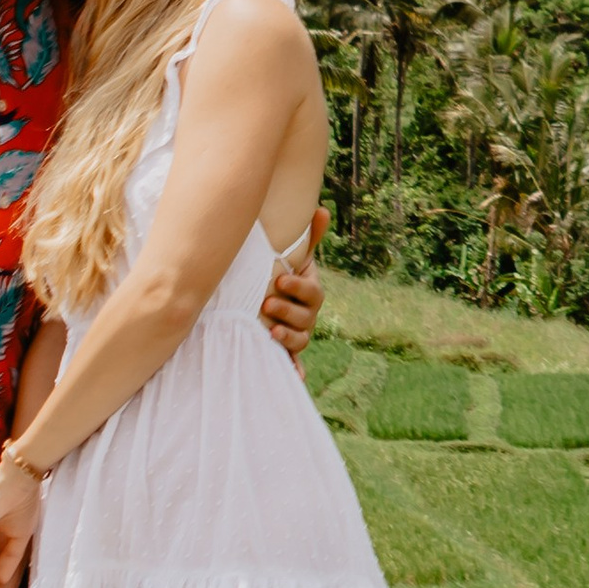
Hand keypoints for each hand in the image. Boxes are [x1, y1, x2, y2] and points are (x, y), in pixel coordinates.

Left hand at [260, 211, 327, 369]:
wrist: (275, 298)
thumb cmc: (285, 275)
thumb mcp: (296, 258)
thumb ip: (310, 237)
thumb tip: (322, 209)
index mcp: (311, 293)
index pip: (312, 293)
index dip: (298, 288)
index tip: (280, 281)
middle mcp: (308, 316)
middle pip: (306, 318)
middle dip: (288, 312)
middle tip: (267, 303)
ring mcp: (298, 334)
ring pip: (299, 340)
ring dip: (287, 337)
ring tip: (269, 330)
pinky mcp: (286, 352)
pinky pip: (293, 364)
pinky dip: (294, 371)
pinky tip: (294, 378)